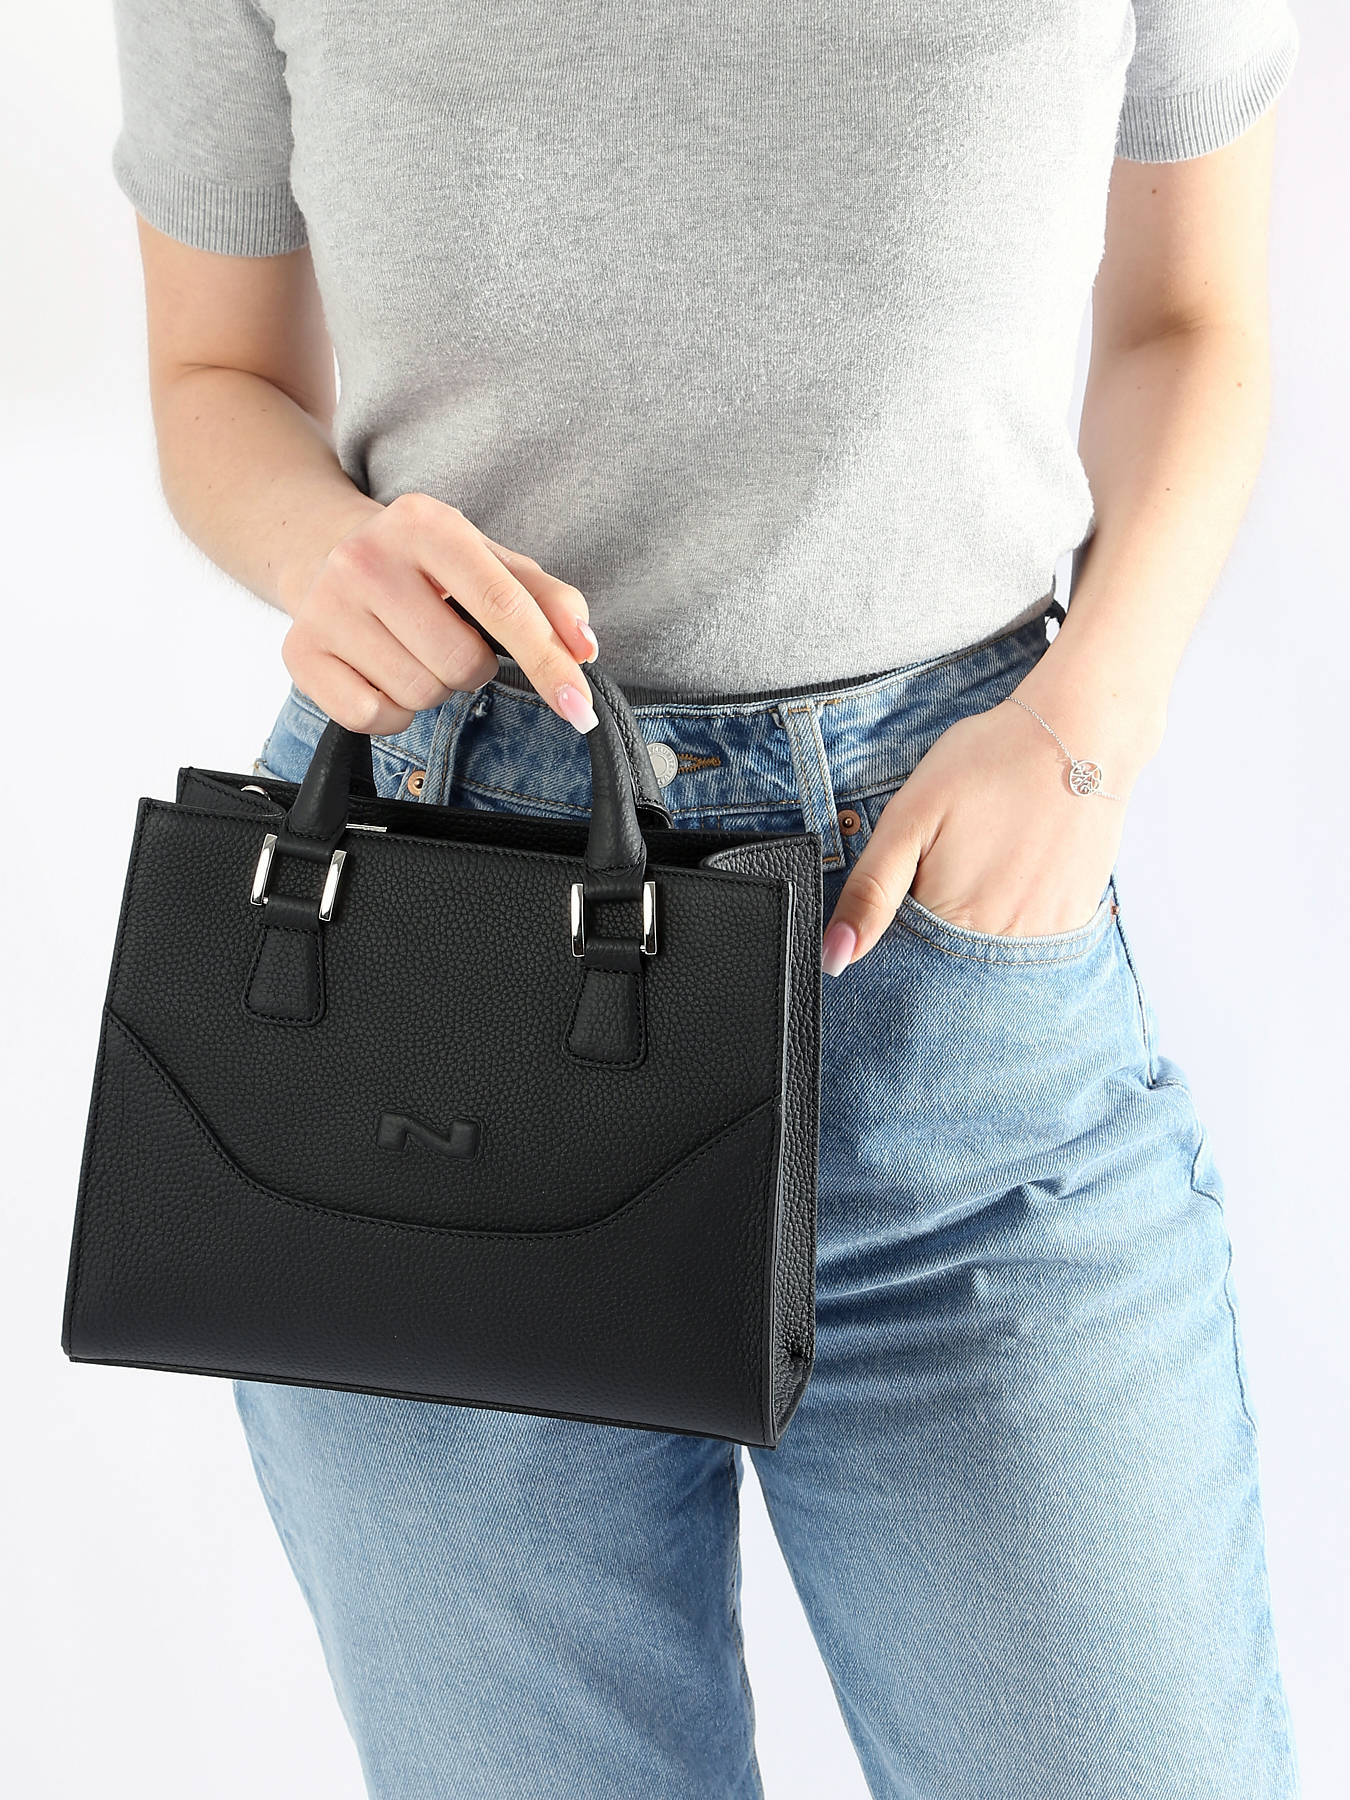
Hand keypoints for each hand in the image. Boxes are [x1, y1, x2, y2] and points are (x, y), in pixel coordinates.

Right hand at [279, 492, 600, 734]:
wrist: (326, 548)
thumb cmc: (429, 566)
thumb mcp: (491, 562)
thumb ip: (549, 600)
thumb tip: (584, 649)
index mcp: (427, 524)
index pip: (503, 606)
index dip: (547, 662)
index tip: (578, 707)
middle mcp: (366, 557)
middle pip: (461, 664)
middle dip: (471, 669)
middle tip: (449, 640)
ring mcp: (325, 605)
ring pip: (420, 694)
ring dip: (432, 688)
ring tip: (412, 649)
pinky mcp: (299, 652)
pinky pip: (372, 718)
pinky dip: (391, 712)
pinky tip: (381, 672)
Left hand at [819, 693, 1146, 974]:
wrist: (1076, 736)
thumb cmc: (985, 765)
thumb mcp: (908, 819)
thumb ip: (870, 892)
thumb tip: (835, 959)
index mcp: (948, 920)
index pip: (901, 957)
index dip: (896, 920)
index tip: (918, 872)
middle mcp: (998, 945)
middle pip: (945, 958)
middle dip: (938, 918)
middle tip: (958, 852)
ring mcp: (1042, 939)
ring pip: (986, 955)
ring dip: (976, 918)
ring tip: (988, 855)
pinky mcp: (1073, 924)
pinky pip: (1030, 943)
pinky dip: (1014, 913)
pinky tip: (1017, 867)